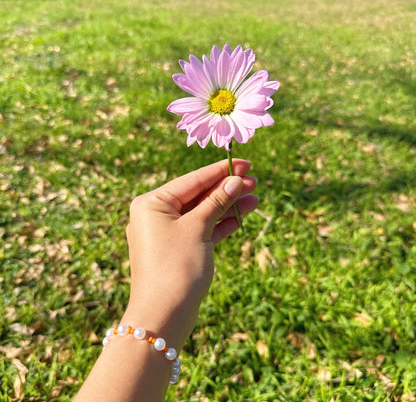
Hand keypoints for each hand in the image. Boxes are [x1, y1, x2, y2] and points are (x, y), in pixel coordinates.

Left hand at [122, 159, 257, 347]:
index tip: (244, 162)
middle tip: (254, 181)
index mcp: (152, 203)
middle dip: (226, 189)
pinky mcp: (179, 249)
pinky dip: (220, 224)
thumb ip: (216, 201)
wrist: (164, 316)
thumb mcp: (198, 228)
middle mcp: (156, 215)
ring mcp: (167, 233)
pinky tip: (242, 215)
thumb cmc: (176, 267)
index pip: (192, 180)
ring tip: (255, 196)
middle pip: (198, 195)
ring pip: (202, 213)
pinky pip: (201, 230)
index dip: (220, 171)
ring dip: (227, 206)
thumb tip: (235, 180)